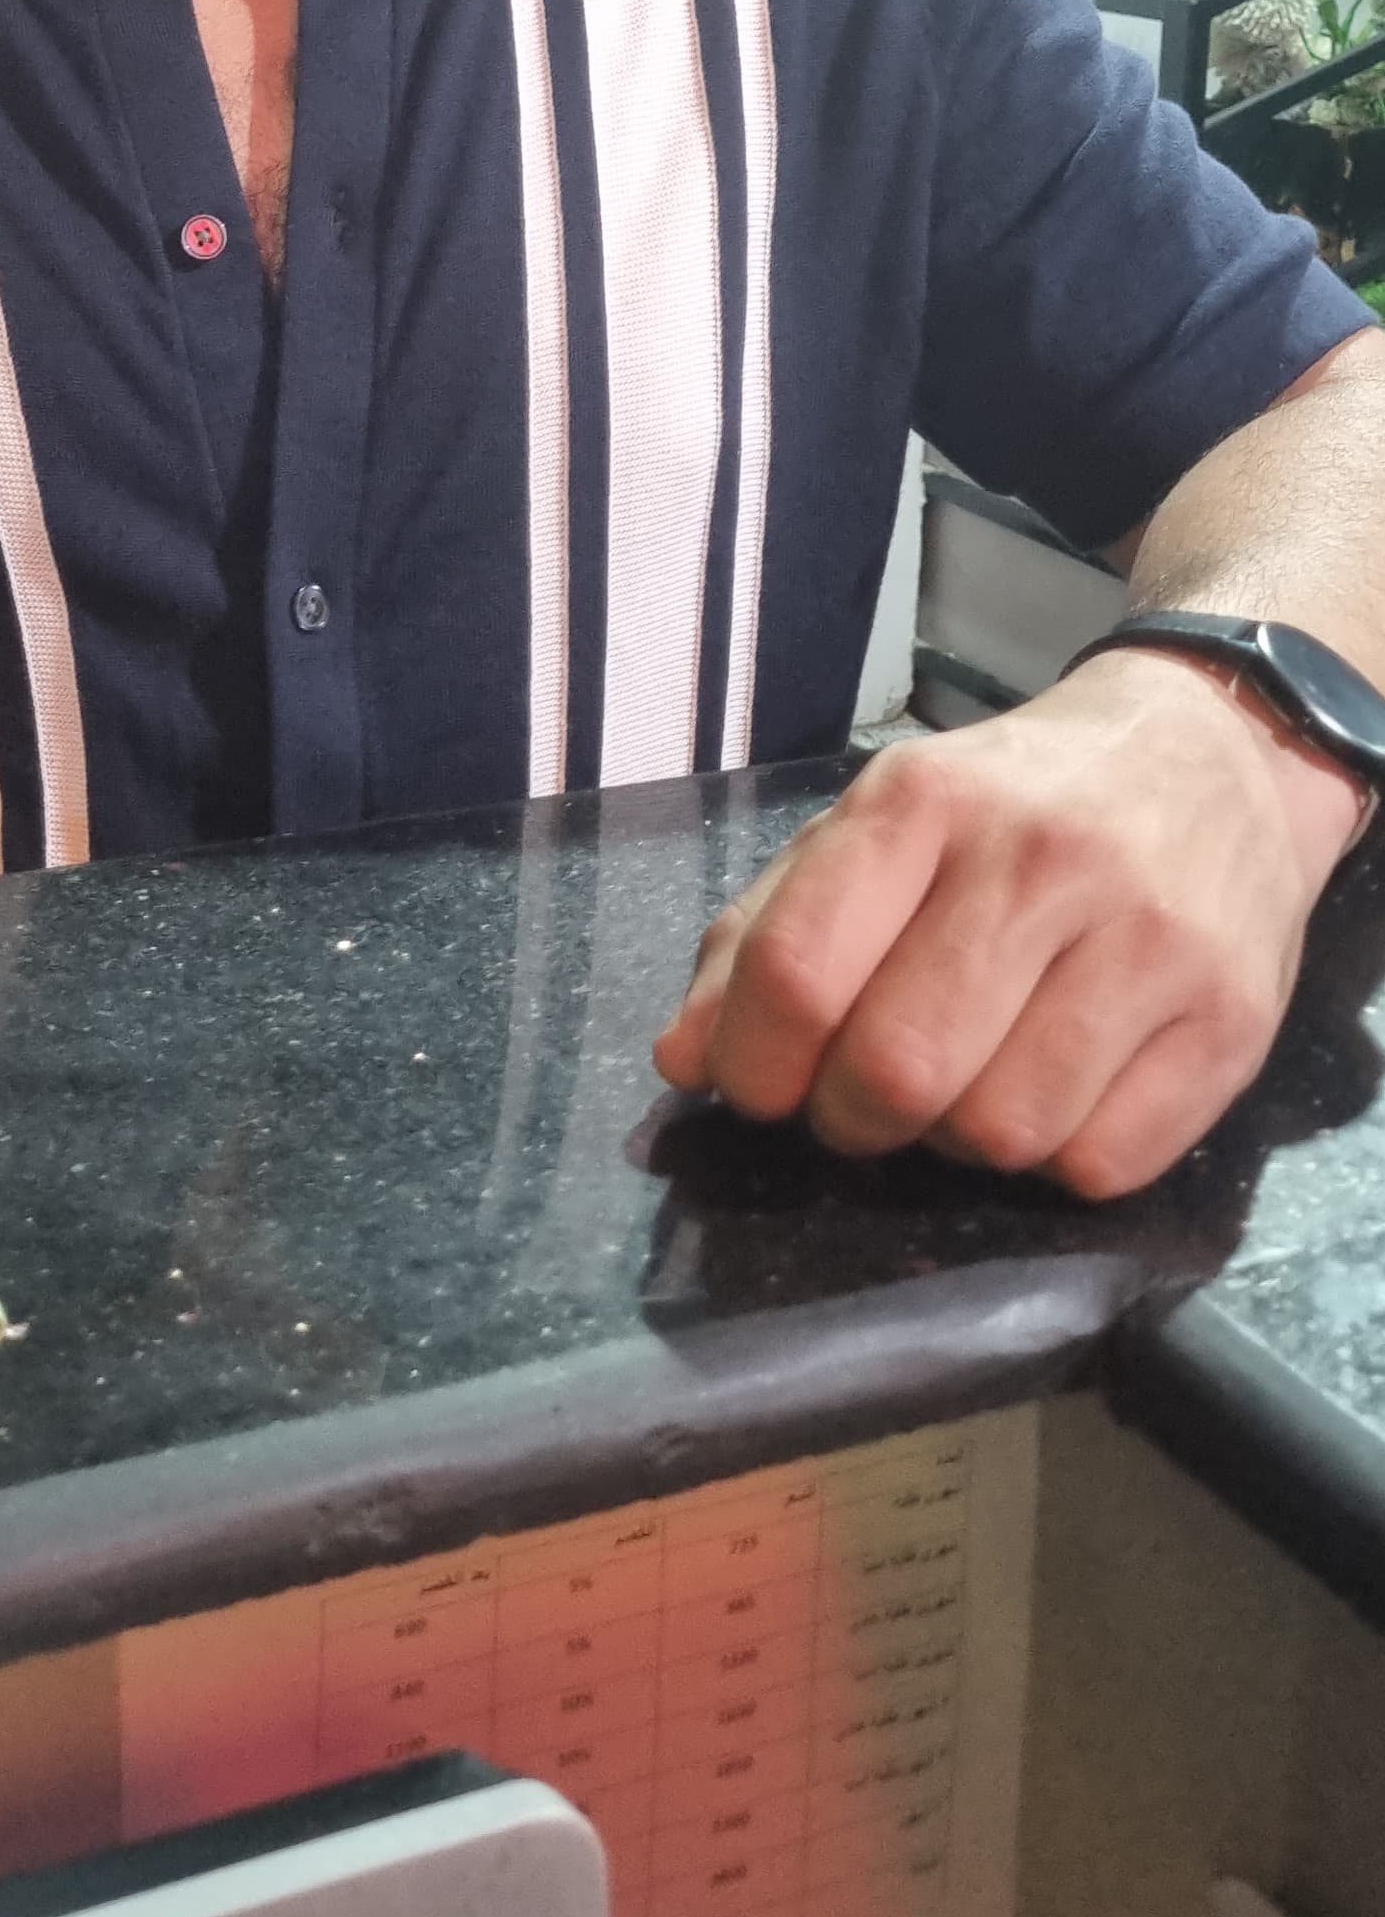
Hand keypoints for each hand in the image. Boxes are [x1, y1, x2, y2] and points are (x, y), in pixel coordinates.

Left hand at [652, 650, 1368, 1197]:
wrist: (1214, 750)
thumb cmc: (1016, 803)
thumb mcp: (876, 827)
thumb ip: (764, 935)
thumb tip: (684, 1060)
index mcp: (924, 801)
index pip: (797, 971)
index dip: (755, 1066)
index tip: (761, 1087)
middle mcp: (1040, 859)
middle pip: (896, 1071)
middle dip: (853, 1118)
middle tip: (866, 1098)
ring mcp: (1148, 940)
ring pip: (1001, 1134)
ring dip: (959, 1141)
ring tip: (972, 1080)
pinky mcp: (1232, 1020)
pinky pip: (1103, 1166)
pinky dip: (1060, 1160)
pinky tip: (1061, 1090)